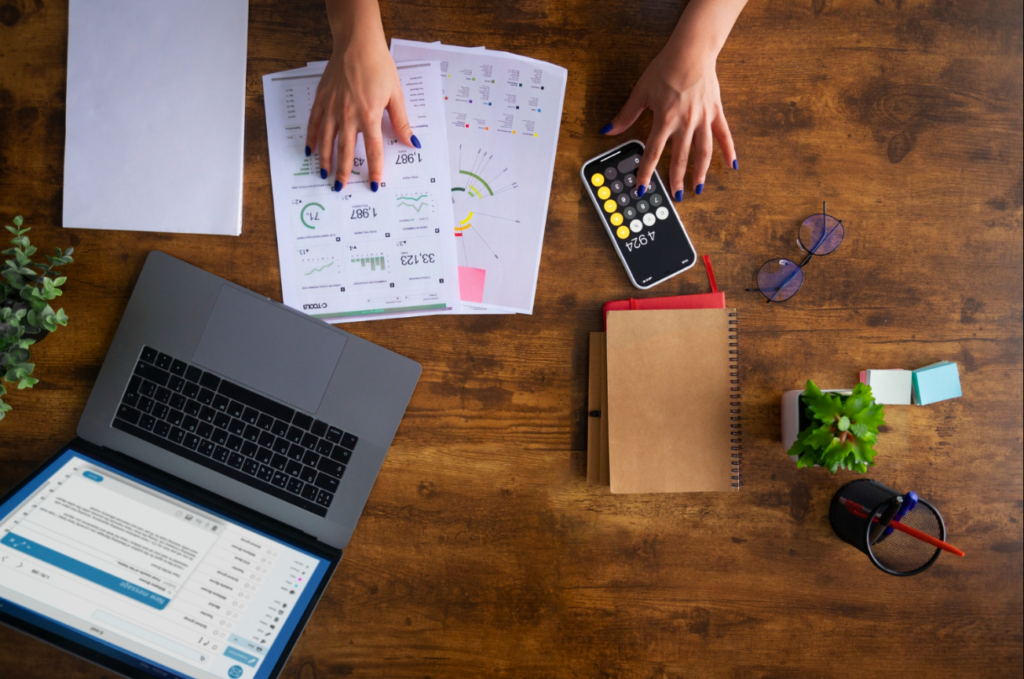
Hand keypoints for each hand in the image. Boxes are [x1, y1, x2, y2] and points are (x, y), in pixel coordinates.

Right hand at [304, 31, 418, 191]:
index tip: (374, 184)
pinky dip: (312, 139)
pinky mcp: (322, 99)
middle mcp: (348, 114)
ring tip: (323, 175)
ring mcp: (332, 107)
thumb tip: (412, 143)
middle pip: (345, 150)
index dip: (374, 169)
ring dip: (325, 160)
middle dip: (343, 171)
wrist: (357, 43)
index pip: (373, 150)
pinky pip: (315, 123)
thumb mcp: (395, 95)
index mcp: (369, 115)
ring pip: (326, 140)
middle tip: (340, 188)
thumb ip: (401, 122)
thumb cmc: (379, 66)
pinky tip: (311, 151)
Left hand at [601, 47, 736, 200]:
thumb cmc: (665, 69)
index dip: (646, 173)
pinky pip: (724, 135)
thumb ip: (626, 115)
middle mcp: (685, 123)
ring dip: (700, 172)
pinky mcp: (716, 112)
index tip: (642, 188)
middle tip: (675, 196)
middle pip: (679, 158)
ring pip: (703, 152)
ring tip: (698, 188)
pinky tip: (732, 165)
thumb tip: (608, 130)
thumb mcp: (641, 92)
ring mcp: (703, 119)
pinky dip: (729, 150)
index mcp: (665, 120)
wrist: (691, 51)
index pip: (652, 153)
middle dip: (676, 179)